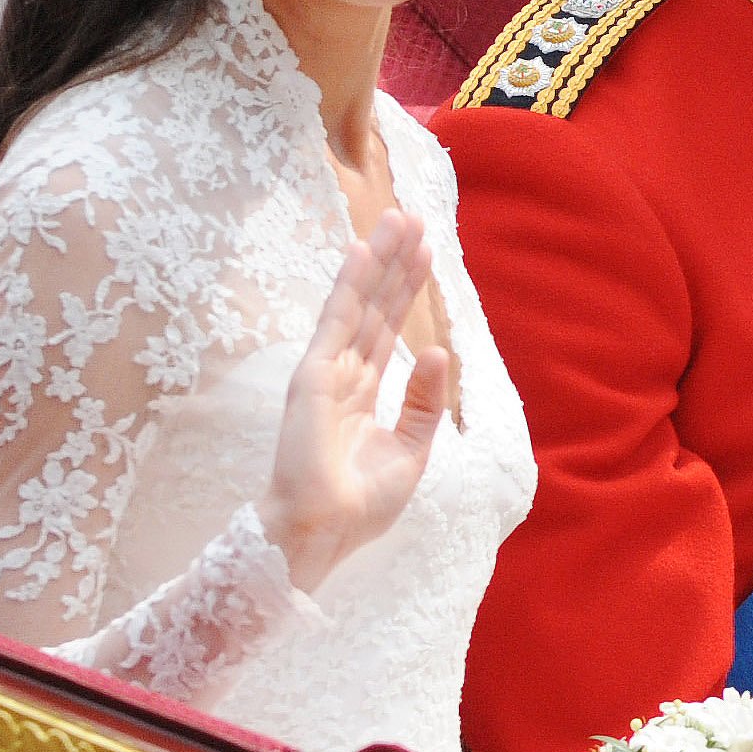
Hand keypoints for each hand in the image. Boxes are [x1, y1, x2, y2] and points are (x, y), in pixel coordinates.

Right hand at [259, 212, 451, 593]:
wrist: (323, 534)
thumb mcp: (411, 451)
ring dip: (378, 260)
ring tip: (397, 219)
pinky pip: (337, 321)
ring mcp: (325, 373)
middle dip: (396, 263)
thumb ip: (424, 402)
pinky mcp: (312, 377)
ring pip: (358, 304)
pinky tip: (362, 251)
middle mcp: (343, 377)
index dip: (406, 291)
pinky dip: (349, 284)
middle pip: (376, 308)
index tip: (427, 253)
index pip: (389, 332)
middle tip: (414, 218)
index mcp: (362, 397)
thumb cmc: (359, 506)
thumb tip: (440, 352)